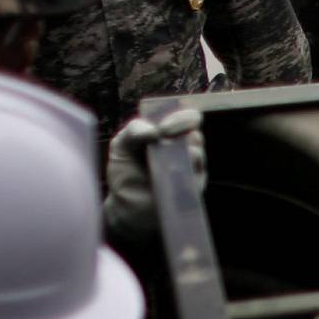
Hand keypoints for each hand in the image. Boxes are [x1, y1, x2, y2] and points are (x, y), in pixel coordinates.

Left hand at [104, 109, 205, 260]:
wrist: (125, 206)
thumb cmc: (125, 172)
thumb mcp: (122, 145)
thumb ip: (134, 130)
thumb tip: (155, 131)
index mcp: (167, 130)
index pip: (180, 113)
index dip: (175, 114)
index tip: (161, 127)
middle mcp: (181, 144)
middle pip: (194, 123)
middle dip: (182, 122)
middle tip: (165, 133)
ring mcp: (189, 164)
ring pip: (196, 148)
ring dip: (181, 147)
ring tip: (165, 156)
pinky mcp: (193, 185)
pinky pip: (197, 174)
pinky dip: (185, 170)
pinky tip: (172, 171)